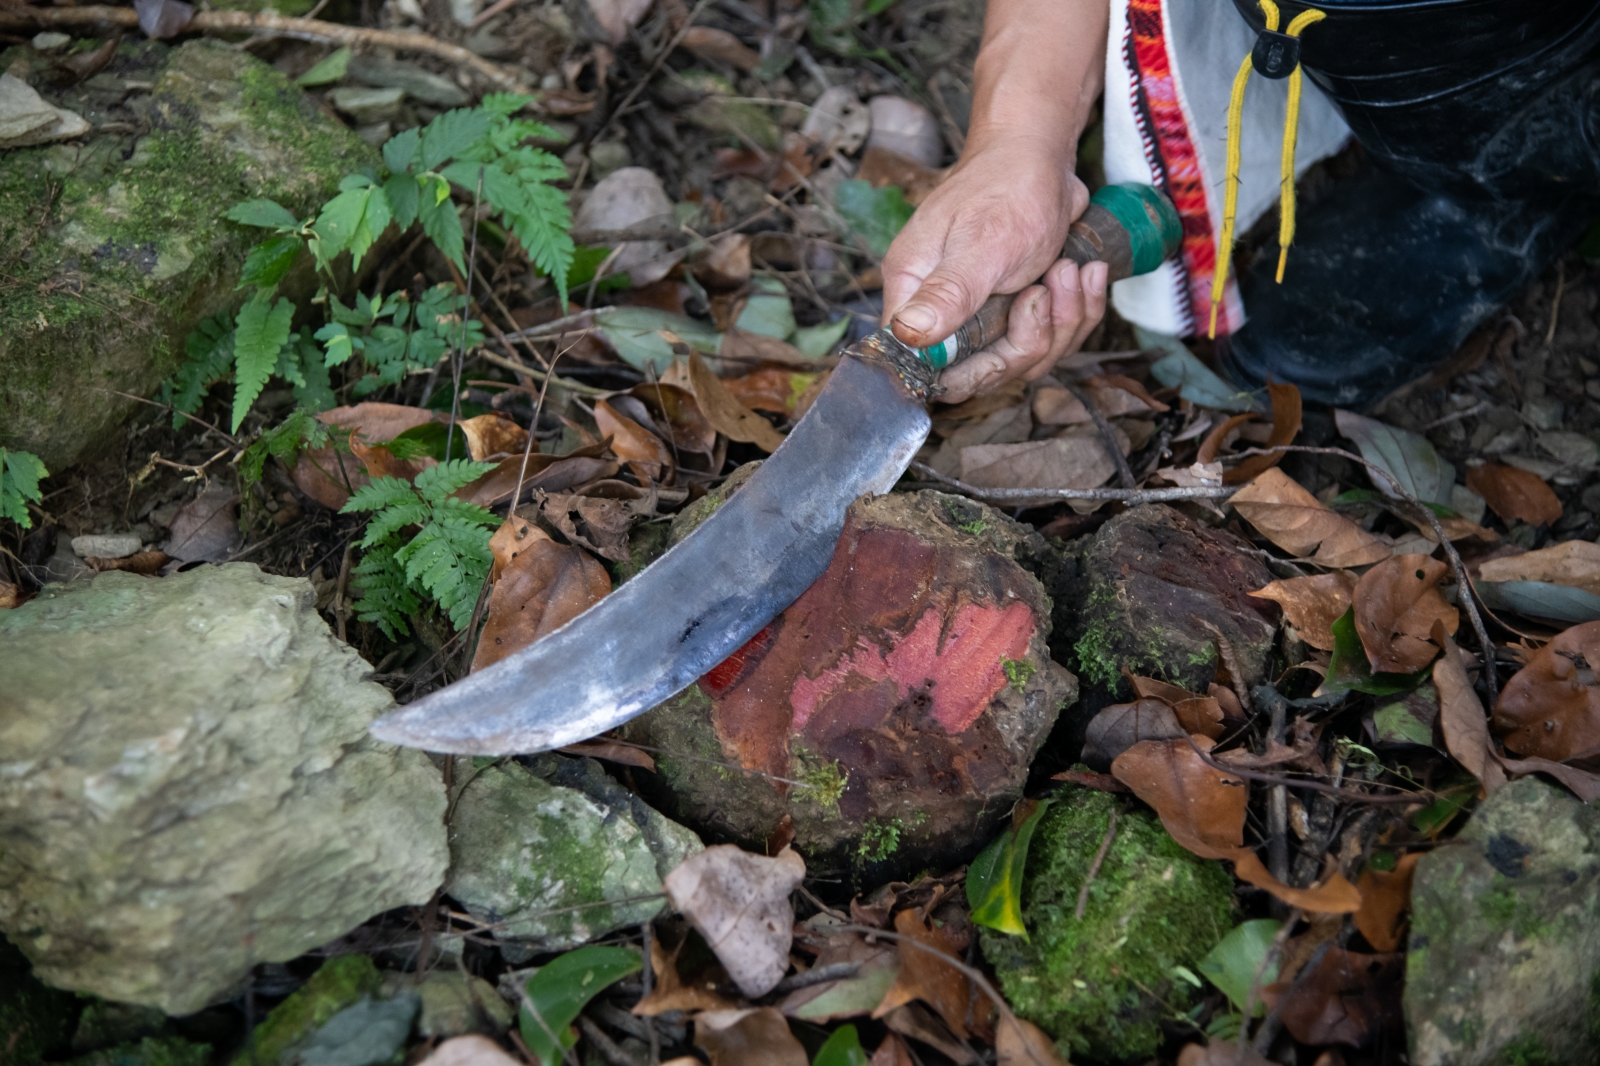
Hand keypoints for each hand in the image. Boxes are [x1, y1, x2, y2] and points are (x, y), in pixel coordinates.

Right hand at [880, 138, 1107, 403]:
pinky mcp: (1017, 309)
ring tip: (1068, 271)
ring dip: (1062, 321)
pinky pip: (1050, 338)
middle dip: (1029, 341)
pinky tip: (1085, 274)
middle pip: (980, 371)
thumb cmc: (1006, 186)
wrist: (1040, 154)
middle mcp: (942, 308)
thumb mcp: (981, 244)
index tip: (1003, 340)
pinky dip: (1076, 310)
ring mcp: (982, 312)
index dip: (966, 370)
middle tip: (1045, 292)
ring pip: (1023, 357)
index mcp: (914, 292)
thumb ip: (945, 293)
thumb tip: (908, 335)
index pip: (921, 365)